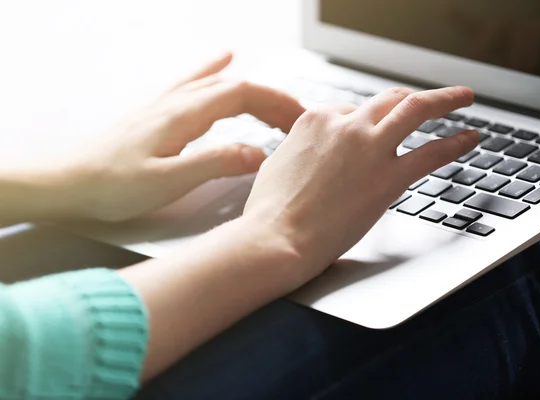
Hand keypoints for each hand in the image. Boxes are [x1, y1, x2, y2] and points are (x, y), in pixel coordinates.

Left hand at [52, 52, 304, 221]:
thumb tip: (257, 153)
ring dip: (253, 91)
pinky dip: (215, 69)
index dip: (277, 102)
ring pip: (220, 85)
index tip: (300, 118)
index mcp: (183, 115)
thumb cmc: (112, 186)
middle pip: (237, 86)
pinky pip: (195, 82)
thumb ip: (214, 164)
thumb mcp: (168, 181)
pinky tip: (224, 58)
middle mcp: (177, 102)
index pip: (243, 94)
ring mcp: (167, 104)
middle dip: (272, 99)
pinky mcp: (160, 113)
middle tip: (297, 120)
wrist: (70, 183)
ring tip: (276, 102)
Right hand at [243, 86, 477, 283]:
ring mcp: (368, 147)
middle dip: (410, 96)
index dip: (367, 122)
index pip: (351, 110)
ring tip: (463, 98)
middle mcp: (344, 125)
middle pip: (387, 99)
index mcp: (315, 120)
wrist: (277, 237)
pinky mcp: (388, 176)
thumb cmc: (271, 210)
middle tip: (427, 100)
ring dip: (445, 100)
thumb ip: (300, 150)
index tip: (375, 132)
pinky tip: (470, 138)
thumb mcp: (278, 164)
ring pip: (416, 109)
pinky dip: (456, 142)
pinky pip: (432, 152)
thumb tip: (310, 153)